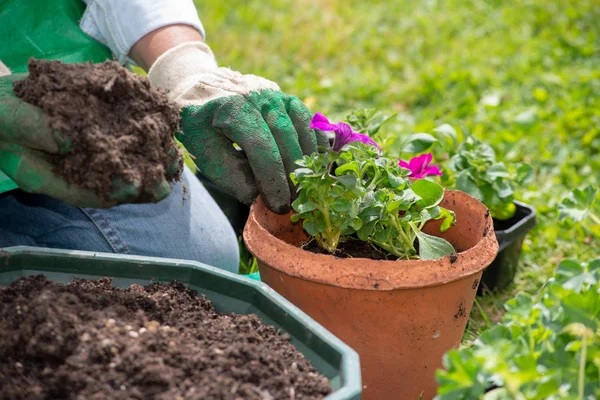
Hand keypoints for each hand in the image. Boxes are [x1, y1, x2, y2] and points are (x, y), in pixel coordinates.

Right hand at [0, 68, 171, 207]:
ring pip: (129, 161)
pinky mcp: (103, 131)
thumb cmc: (3, 116)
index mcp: (58, 178)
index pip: (90, 192)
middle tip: (168, 176)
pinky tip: (164, 124)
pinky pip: (128, 135)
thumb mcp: (11, 120)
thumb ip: (37, 131)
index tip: (134, 187)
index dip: (113, 191)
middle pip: (118, 182)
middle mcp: (82, 169)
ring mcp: (95, 152)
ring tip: (174, 154)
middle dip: (145, 180)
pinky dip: (146, 129)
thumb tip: (69, 141)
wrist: (7, 100)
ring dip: (153, 158)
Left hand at [145, 40, 327, 213]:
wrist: (199, 86)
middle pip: (286, 139)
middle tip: (293, 203)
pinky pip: (308, 121)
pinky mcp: (286, 98)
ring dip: (307, 162)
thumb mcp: (204, 151)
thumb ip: (230, 175)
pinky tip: (313, 165)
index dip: (273, 180)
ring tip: (303, 188)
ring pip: (301, 129)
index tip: (278, 205)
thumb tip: (260, 198)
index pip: (262, 148)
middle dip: (292, 175)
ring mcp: (275, 95)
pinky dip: (314, 144)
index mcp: (233, 108)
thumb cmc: (200, 124)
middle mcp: (258, 96)